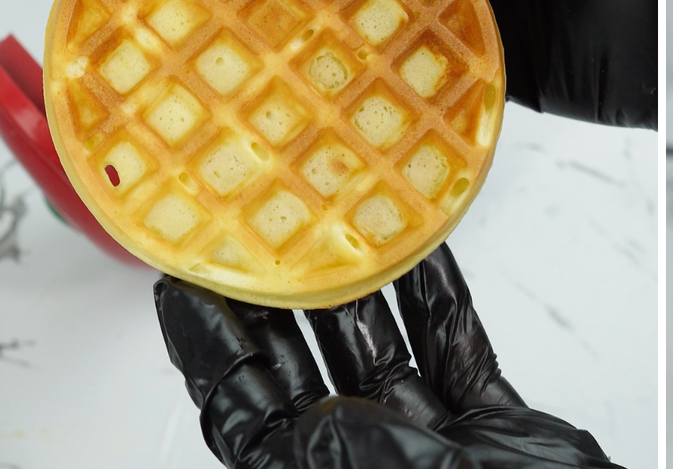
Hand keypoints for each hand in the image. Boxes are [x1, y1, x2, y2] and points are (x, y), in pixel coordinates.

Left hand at [154, 244, 620, 468]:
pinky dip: (439, 299)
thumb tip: (317, 422)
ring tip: (335, 227)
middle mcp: (375, 462)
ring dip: (359, 288)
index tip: (183, 290)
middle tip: (254, 237)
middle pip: (303, 376)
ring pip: (378, 352)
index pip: (246, 418)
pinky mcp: (488, 424)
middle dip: (277, 303)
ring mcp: (432, 443)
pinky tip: (425, 255)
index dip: (212, 353)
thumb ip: (370, 458)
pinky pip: (453, 348)